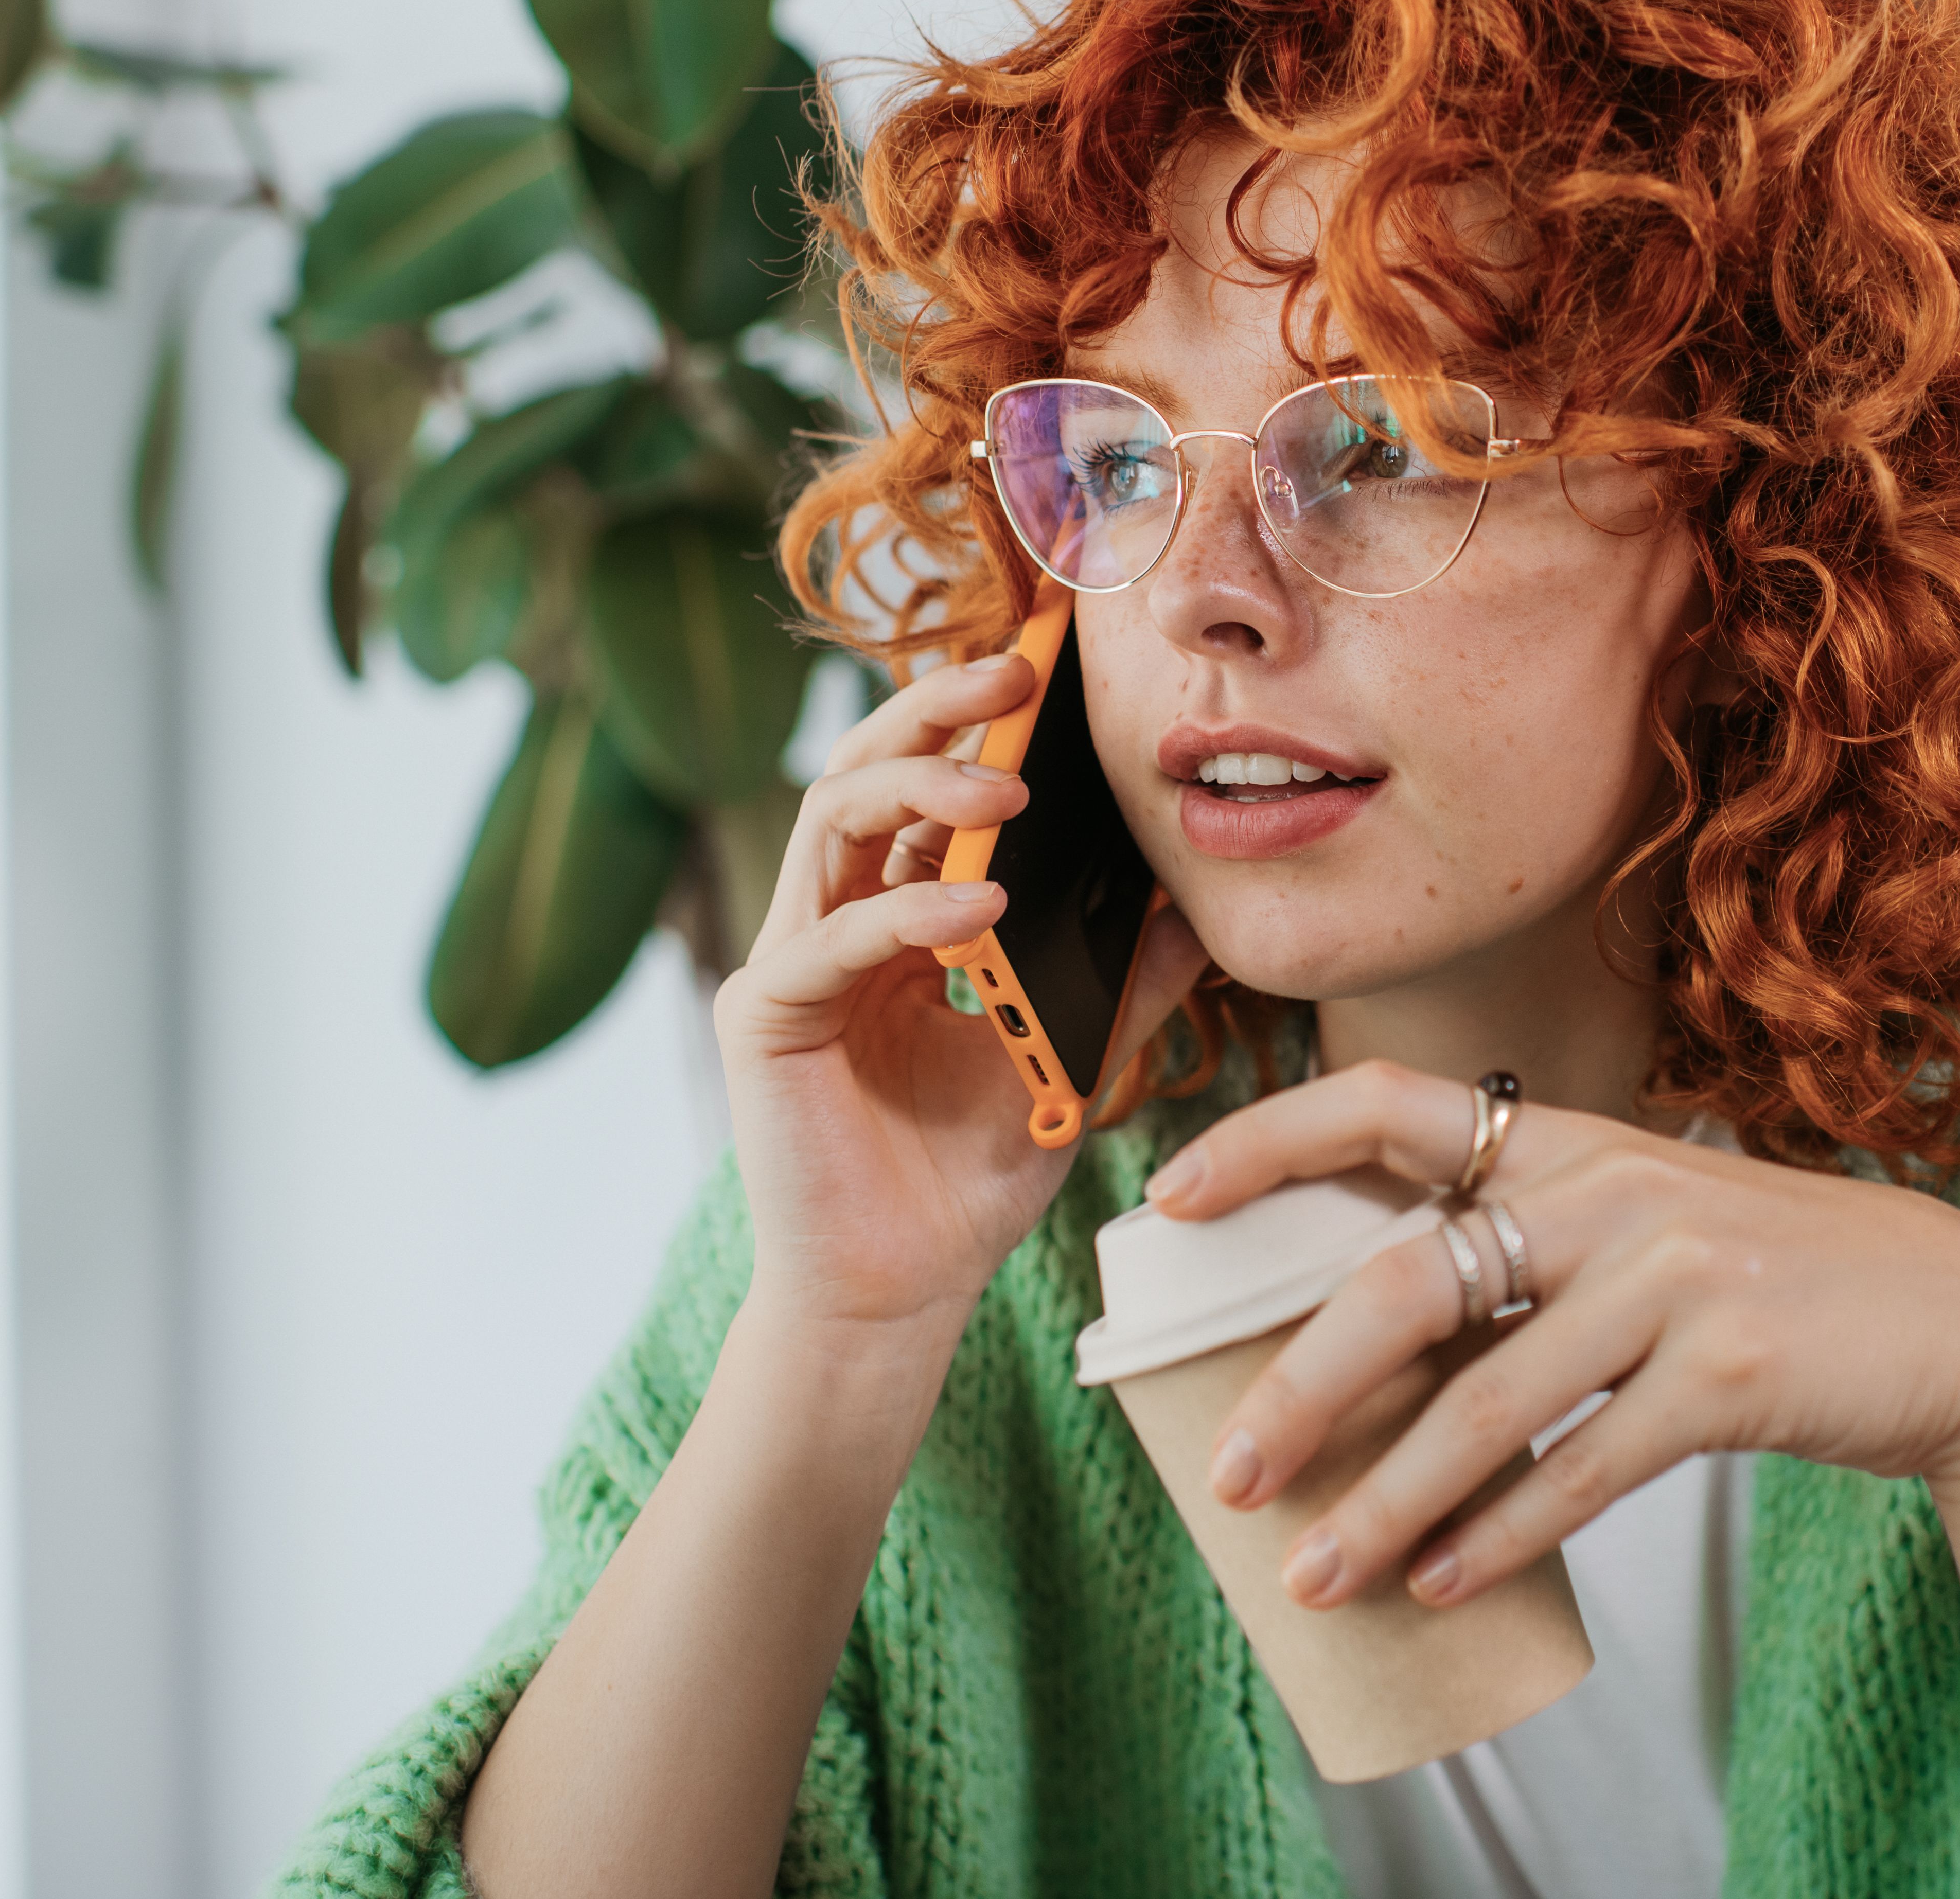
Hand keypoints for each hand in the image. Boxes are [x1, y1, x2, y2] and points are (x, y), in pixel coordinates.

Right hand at [712, 651, 1208, 1332]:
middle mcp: (833, 919)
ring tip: (1007, 786)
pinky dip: (910, 915)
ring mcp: (791, 961)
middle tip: (1017, 678)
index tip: (1052, 665)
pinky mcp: (764, 1018)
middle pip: (863, 769)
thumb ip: (1121, 984)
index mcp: (897, 916)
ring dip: (921, 786)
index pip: (927, 788)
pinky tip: (982, 911)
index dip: (977, 720)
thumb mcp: (1072, 1060)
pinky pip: (831, 939)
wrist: (901, 1293)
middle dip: (937, 710)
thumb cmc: (969, 1179)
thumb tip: (1196, 908)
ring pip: (831, 820)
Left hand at [1142, 1061, 1959, 1609]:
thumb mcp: (1652, 1231)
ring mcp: (1674, 1280)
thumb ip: (1531, 1253)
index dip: (1271, 1137)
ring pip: (1483, 1402)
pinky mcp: (1730, 1374)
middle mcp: (1612, 1193)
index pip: (1389, 1100)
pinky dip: (1499, 1534)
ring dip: (1387, 1501)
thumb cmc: (1785, 1288)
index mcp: (1574, 1144)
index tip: (1174, 1194)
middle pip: (1407, 1282)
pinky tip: (1441, 1582)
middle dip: (1301, 1386)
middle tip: (1231, 1470)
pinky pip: (1579, 1468)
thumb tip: (1374, 1344)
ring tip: (1316, 1571)